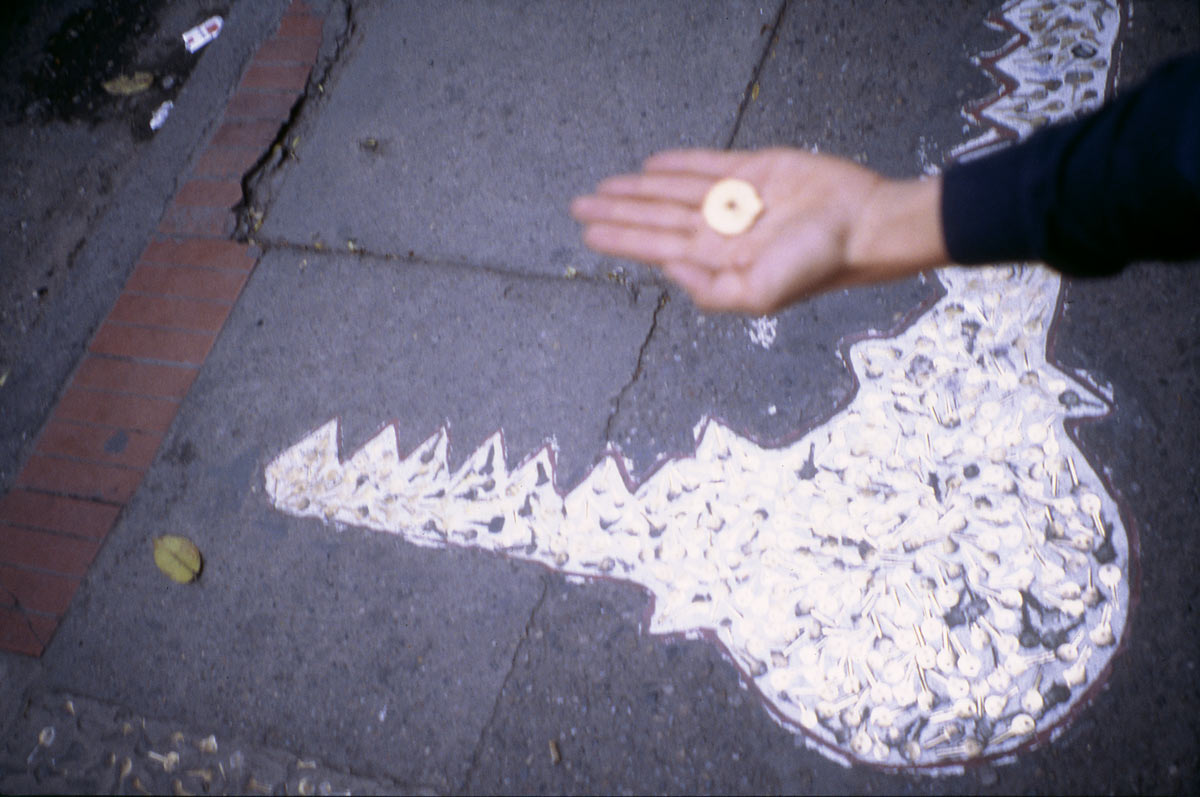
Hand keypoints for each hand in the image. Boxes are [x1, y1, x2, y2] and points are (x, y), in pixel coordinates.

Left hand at [570, 148, 945, 314]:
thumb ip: (710, 291)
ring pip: (674, 192)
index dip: (622, 239)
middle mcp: (722, 231)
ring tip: (603, 187)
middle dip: (617, 213)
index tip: (588, 234)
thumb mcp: (761, 295)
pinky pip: (709, 165)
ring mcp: (737, 200)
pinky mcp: (756, 170)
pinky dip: (680, 164)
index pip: (658, 248)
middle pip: (657, 219)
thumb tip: (667, 272)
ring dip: (638, 189)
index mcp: (720, 262)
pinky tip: (653, 165)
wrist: (864, 224)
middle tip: (578, 206)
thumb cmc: (820, 265)